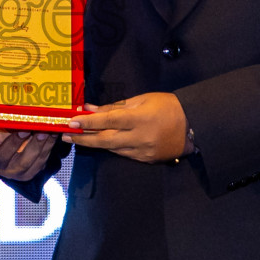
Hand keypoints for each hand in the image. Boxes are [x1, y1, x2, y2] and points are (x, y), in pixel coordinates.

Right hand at [0, 128, 61, 182]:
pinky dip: (47, 148)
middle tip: (26, 128)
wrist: (11, 152)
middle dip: (15, 141)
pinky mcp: (26, 175)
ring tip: (45, 131)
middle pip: (2, 156)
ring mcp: (10, 171)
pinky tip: (53, 134)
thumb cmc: (1, 132)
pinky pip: (38, 163)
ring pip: (24, 162)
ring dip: (36, 145)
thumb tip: (5, 100)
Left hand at [65, 92, 190, 162]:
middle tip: (65, 136)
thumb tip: (91, 108)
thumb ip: (115, 106)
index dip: (87, 122)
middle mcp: (139, 138)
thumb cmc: (168, 106)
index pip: (107, 121)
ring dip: (93, 144)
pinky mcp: (145, 160)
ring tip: (77, 139)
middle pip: (104, 140)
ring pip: (111, 149)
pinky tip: (100, 143)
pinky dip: (110, 148)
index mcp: (139, 119)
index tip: (71, 121)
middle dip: (82, 139)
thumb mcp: (142, 100)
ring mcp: (142, 152)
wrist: (193, 126)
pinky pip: (123, 154)